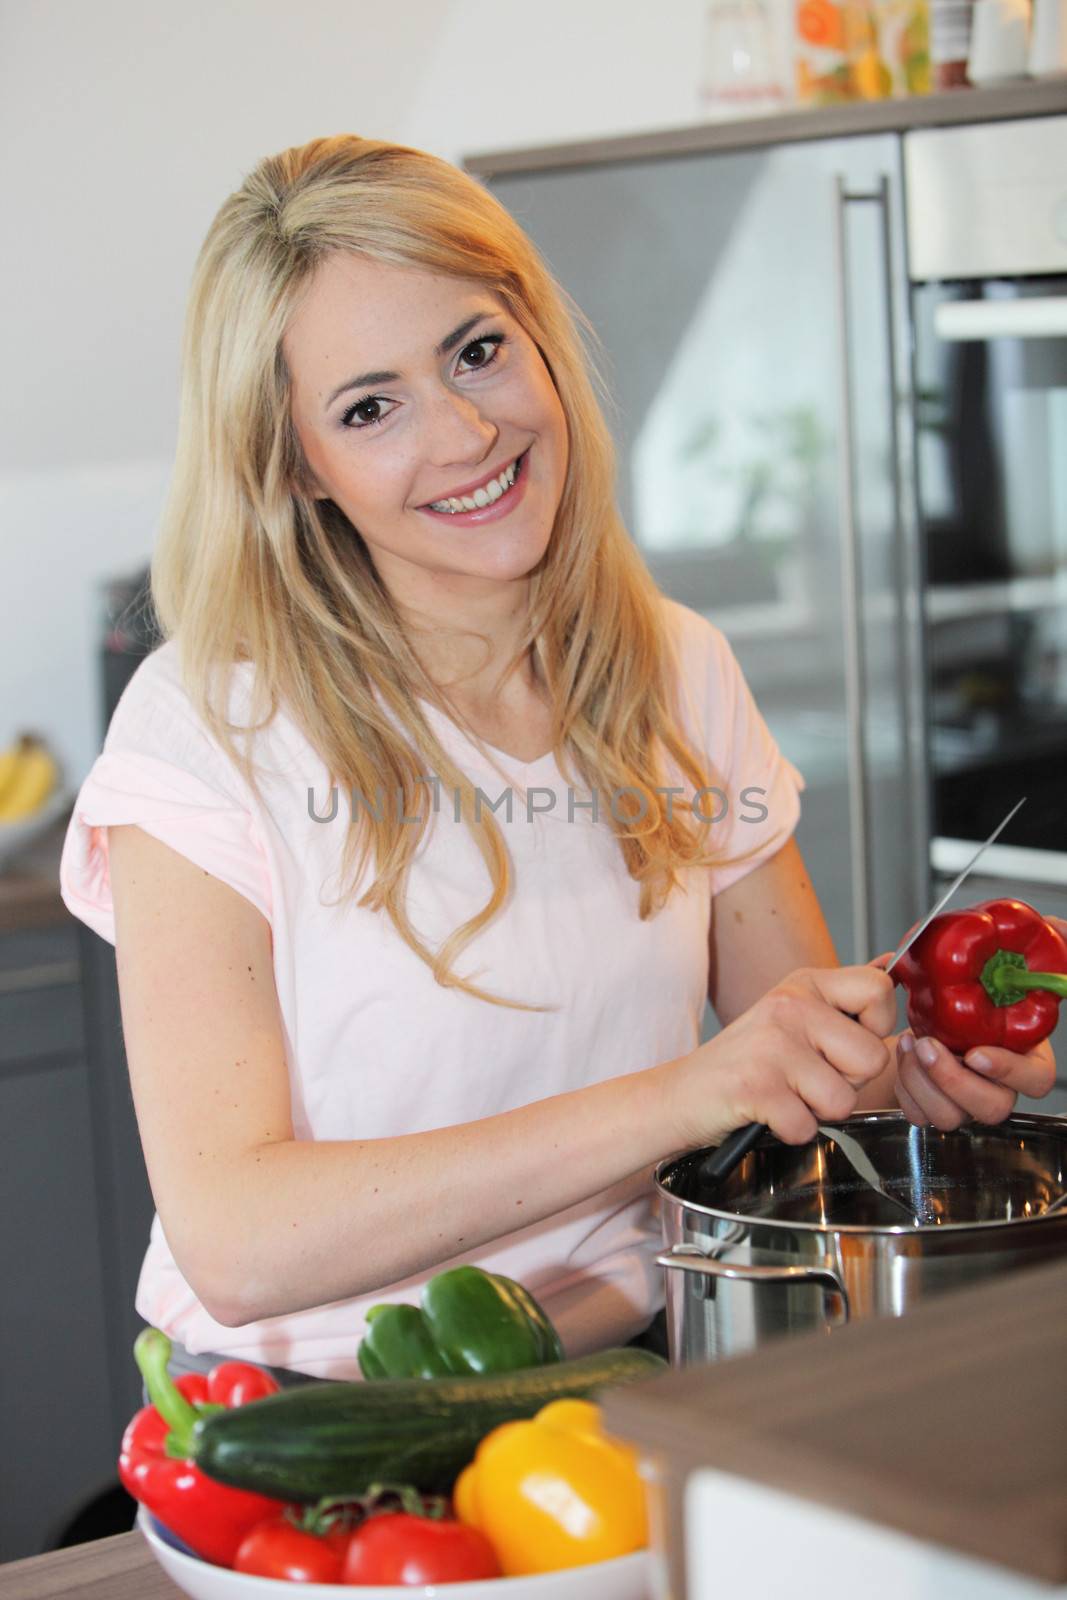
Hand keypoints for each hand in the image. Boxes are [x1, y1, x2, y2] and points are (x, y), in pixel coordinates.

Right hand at [668, 964, 897, 1150]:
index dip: (876, 1028)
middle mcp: (789, 1006)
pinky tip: (767, 1114)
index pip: (879, 989)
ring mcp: (771, 1046)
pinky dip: (790, 1132)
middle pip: (872, 1057)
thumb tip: (891, 968)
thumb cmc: (745, 1061)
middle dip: (847, 1082)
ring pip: (842, 1100)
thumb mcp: (792, 1015)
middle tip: (806, 1079)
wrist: (681, 1093)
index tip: (844, 1044)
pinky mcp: (755, 1087)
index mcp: (804, 985)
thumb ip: (842, 1001)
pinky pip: (808, 1128)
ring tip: (784, 1095)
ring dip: (817, 1112)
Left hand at [892, 909, 1064, 1128]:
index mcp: (1023, 1056)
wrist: (926, 1011)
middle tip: (928, 1046)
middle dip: (954, 1081)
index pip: (1035, 1079)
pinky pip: (921, 1116)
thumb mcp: (997, 964)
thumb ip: (1034, 946)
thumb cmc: (969, 991)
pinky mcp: (933, 1106)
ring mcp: (965, 1100)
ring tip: (908, 1044)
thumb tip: (1059, 926)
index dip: (1010, 1071)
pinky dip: (906, 1091)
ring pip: (951, 1116)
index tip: (978, 1053)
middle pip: (991, 1107)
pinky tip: (901, 1058)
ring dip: (924, 1082)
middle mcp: (996, 1084)